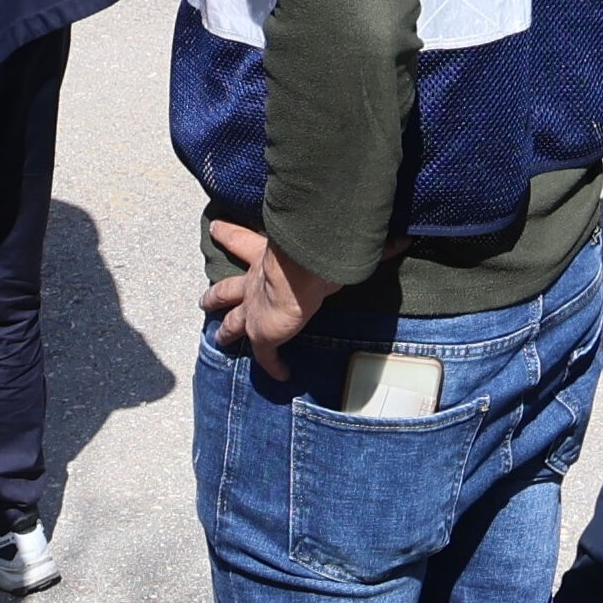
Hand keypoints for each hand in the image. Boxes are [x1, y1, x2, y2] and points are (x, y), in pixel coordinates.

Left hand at [201, 217, 343, 386]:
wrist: (298, 274)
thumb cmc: (311, 250)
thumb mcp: (324, 241)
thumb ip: (350, 239)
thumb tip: (396, 236)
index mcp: (263, 256)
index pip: (242, 240)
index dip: (229, 234)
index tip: (216, 227)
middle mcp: (253, 283)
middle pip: (226, 290)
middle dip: (215, 295)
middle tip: (205, 300)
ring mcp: (254, 311)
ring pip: (233, 323)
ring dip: (226, 332)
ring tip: (220, 339)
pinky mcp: (263, 336)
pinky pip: (265, 357)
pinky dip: (272, 366)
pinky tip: (281, 375)